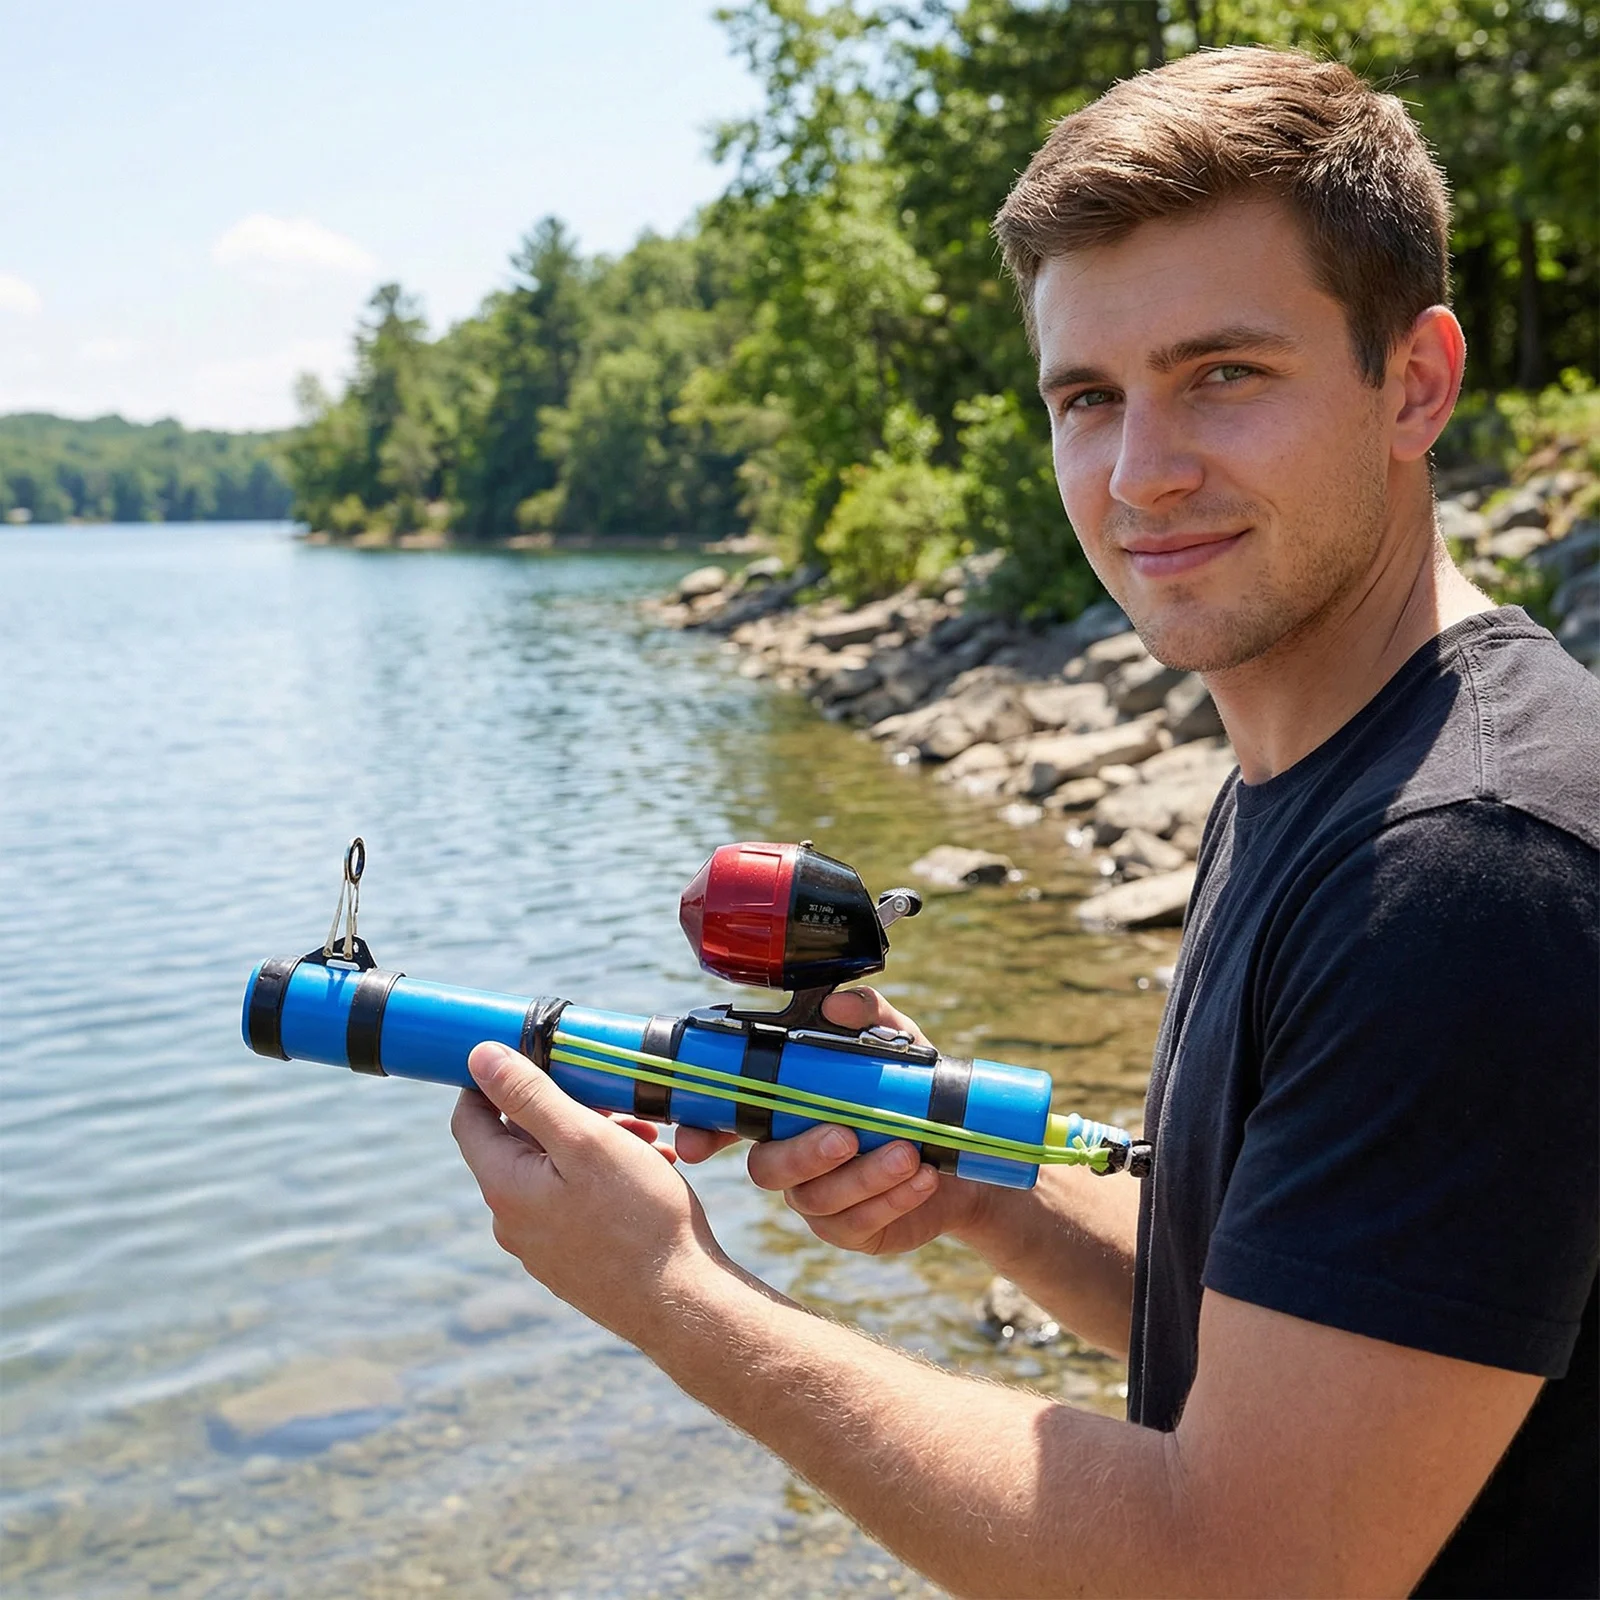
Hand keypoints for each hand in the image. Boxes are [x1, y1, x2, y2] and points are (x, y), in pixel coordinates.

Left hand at [452, 1041, 730, 1345]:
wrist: (681, 1302)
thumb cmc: (638, 1217)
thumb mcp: (585, 1139)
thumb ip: (529, 1096)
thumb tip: (479, 1056)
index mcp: (505, 1187)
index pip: (470, 1118)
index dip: (493, 1079)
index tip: (533, 1054)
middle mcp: (512, 1220)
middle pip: (521, 1142)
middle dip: (567, 1110)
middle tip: (617, 1103)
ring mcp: (541, 1245)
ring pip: (555, 1170)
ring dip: (594, 1142)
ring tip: (647, 1139)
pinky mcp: (571, 1260)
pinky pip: (575, 1202)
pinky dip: (604, 1177)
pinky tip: (649, 1171)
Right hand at [676, 987, 989, 1255]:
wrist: (959, 1152)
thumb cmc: (911, 1094)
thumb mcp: (900, 1047)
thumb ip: (871, 1018)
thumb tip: (839, 1007)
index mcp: (786, 1113)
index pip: (729, 1122)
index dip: (704, 1133)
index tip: (694, 1146)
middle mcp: (790, 1157)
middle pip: (767, 1167)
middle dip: (804, 1154)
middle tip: (847, 1136)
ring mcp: (817, 1199)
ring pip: (818, 1197)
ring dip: (865, 1176)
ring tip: (908, 1153)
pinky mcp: (851, 1229)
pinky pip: (858, 1222)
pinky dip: (893, 1198)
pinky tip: (923, 1177)